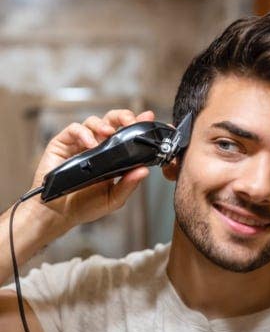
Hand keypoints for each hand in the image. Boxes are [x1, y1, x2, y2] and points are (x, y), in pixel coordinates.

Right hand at [30, 109, 154, 230]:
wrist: (60, 214)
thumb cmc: (86, 205)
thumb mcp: (113, 198)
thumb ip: (129, 185)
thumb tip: (144, 171)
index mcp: (113, 156)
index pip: (127, 135)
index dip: (137, 124)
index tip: (147, 119)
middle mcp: (98, 146)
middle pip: (111, 121)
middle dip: (122, 116)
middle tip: (130, 122)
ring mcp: (80, 144)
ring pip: (93, 121)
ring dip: (103, 124)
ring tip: (109, 132)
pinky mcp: (63, 144)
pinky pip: (74, 129)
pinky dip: (83, 133)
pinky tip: (90, 144)